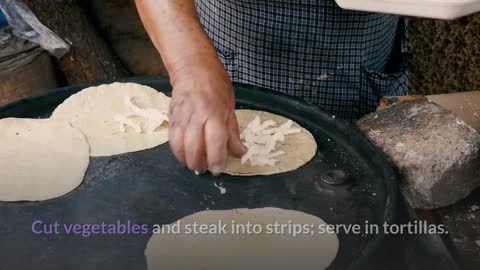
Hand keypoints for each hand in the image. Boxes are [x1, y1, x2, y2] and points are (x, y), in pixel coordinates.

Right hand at [168, 57, 246, 174]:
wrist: (192, 68)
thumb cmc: (215, 85)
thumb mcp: (230, 107)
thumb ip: (233, 132)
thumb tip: (240, 152)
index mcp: (215, 115)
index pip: (215, 143)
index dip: (217, 160)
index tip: (218, 169)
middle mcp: (196, 118)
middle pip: (194, 148)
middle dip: (199, 164)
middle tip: (205, 170)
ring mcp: (181, 118)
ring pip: (179, 146)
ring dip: (186, 160)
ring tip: (194, 165)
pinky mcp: (171, 117)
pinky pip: (171, 139)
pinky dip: (177, 150)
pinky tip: (184, 154)